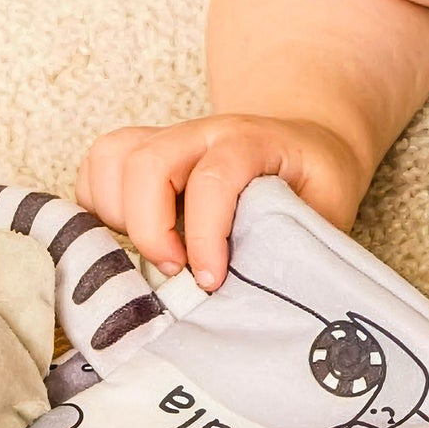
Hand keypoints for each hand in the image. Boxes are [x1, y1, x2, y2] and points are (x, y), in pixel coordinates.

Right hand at [77, 114, 370, 289]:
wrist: (308, 144)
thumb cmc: (318, 183)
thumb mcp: (330, 211)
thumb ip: (298, 243)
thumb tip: (270, 294)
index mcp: (253, 142)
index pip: (214, 179)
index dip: (205, 236)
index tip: (209, 280)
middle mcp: (204, 133)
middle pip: (148, 162)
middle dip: (149, 229)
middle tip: (175, 272)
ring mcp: (170, 138)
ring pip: (112, 157)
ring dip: (117, 216)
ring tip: (155, 254)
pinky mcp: (145, 150)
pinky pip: (99, 166)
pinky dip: (100, 205)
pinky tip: (130, 237)